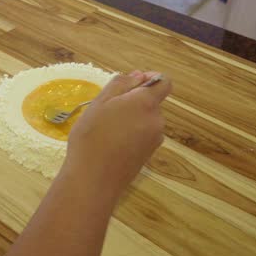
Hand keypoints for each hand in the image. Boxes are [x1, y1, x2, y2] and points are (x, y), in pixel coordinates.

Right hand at [64, 71, 170, 198]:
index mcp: (146, 103)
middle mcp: (157, 120)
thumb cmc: (92, 137)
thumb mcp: (99, 103)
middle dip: (133, 101)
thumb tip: (138, 75)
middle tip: (106, 111)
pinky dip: (131, 133)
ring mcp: (154, 139)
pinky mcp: (148, 155)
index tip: (130, 84)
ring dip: (130, 118)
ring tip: (106, 129)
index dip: (150, 79)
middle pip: (151, 102)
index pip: (163, 83)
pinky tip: (111, 143)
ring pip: (145, 119)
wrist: (93, 180)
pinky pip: (143, 134)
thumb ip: (120, 85)